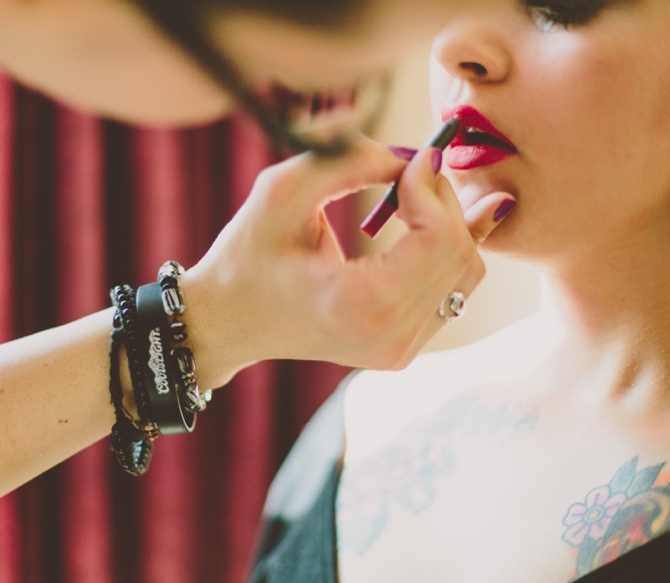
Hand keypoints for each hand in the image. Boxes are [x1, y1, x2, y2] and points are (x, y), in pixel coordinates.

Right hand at [180, 136, 514, 387]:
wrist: (227, 321)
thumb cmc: (245, 256)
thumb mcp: (282, 191)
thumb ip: (350, 159)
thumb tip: (416, 158)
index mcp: (359, 305)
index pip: (439, 241)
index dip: (432, 189)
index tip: (409, 160)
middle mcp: (389, 338)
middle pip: (460, 255)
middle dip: (443, 201)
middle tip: (412, 168)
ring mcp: (398, 351)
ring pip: (467, 273)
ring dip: (450, 224)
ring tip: (415, 193)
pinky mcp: (402, 349)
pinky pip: (454, 292)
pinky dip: (449, 251)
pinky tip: (438, 218)